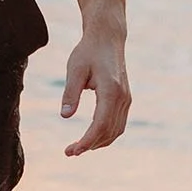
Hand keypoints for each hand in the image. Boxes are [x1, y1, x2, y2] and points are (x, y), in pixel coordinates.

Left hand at [61, 29, 130, 154]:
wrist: (107, 38)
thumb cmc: (88, 52)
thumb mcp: (74, 69)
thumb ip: (70, 92)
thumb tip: (65, 116)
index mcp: (111, 91)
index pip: (100, 124)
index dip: (87, 141)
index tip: (73, 150)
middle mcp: (122, 98)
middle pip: (109, 131)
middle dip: (91, 145)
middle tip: (70, 152)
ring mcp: (126, 99)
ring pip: (116, 130)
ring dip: (99, 142)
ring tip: (79, 148)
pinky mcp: (125, 98)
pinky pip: (119, 123)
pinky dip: (106, 134)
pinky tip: (92, 137)